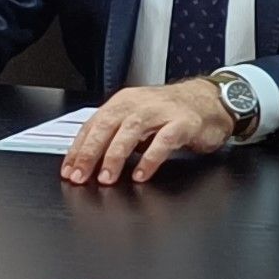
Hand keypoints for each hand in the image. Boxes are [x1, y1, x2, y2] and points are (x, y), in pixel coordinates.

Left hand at [61, 78, 234, 185]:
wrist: (209, 101)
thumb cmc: (170, 113)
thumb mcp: (138, 121)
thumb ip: (116, 136)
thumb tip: (89, 162)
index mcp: (123, 103)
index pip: (93, 124)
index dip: (78, 148)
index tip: (68, 170)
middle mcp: (139, 104)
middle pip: (107, 125)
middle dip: (90, 152)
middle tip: (80, 176)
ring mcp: (161, 112)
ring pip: (131, 130)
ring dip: (115, 155)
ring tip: (106, 177)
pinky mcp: (183, 123)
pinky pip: (164, 140)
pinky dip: (150, 158)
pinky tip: (141, 174)